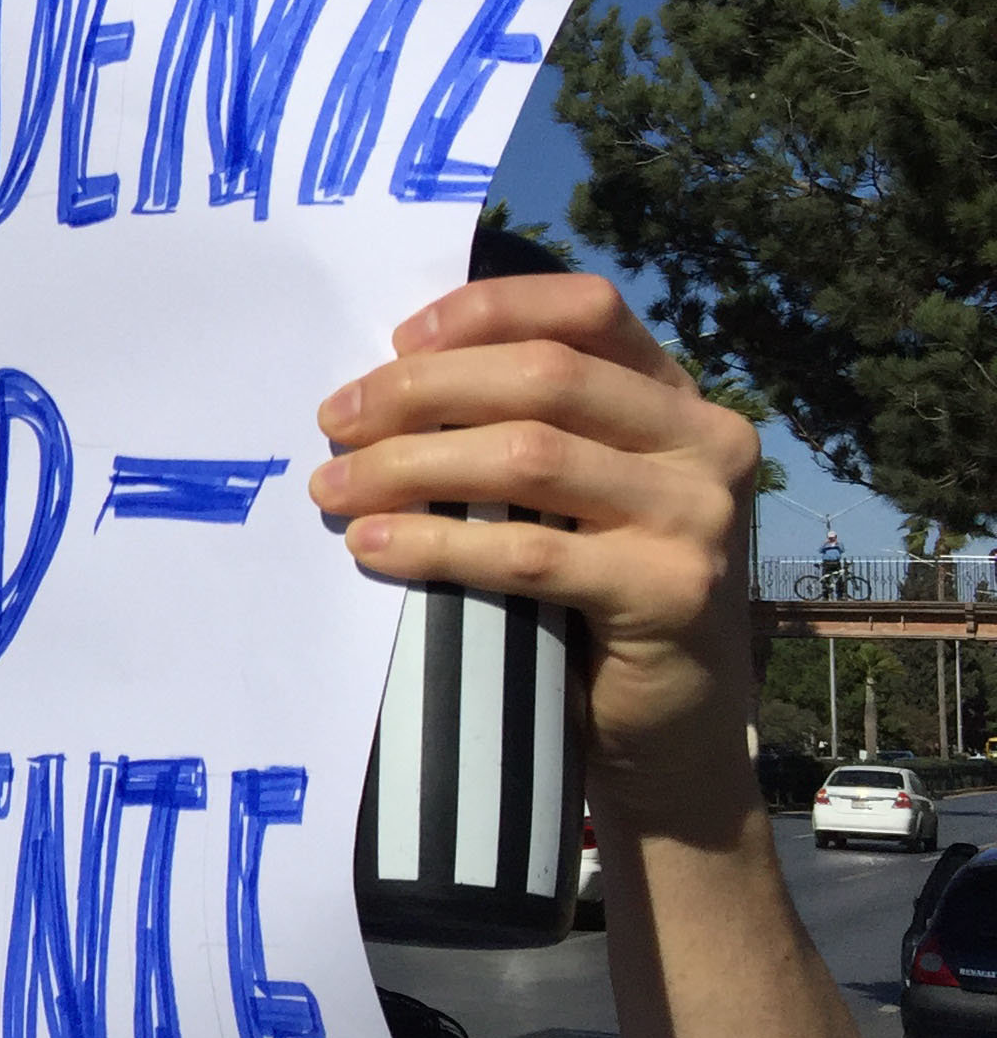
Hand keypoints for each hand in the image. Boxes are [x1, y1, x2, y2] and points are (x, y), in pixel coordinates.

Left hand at [305, 274, 757, 833]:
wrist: (672, 726)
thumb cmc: (595, 598)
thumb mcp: (572, 496)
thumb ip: (524, 432)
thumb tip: (383, 389)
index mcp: (676, 398)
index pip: (587, 310)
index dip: (488, 310)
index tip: (396, 340)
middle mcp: (704, 441)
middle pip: (544, 376)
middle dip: (422, 390)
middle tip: (335, 421)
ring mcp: (697, 515)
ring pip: (528, 457)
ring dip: (410, 466)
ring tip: (334, 487)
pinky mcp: (672, 590)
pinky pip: (527, 553)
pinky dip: (435, 544)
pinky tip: (373, 546)